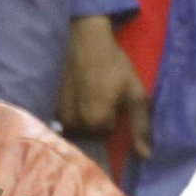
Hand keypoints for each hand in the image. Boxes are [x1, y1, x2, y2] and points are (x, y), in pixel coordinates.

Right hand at [58, 17, 151, 161]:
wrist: (85, 39)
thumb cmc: (114, 64)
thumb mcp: (135, 93)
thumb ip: (141, 127)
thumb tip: (145, 156)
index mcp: (96, 122)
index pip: (106, 132)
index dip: (113, 115)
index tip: (114, 96)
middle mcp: (73, 123)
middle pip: (89, 131)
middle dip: (96, 116)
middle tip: (100, 92)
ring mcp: (58, 114)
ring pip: (75, 125)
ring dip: (82, 114)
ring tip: (87, 91)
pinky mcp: (50, 103)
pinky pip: (62, 117)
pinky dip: (69, 108)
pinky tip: (75, 90)